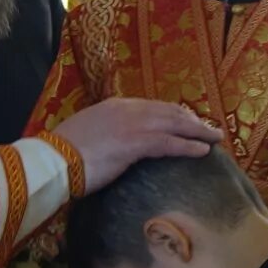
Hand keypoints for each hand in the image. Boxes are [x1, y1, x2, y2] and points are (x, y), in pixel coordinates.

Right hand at [53, 100, 221, 193]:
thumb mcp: (87, 135)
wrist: (52, 160)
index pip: (153, 107)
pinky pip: (170, 142)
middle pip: (169, 111)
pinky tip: (202, 151)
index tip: (187, 122)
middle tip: (208, 129)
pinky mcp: (135, 143)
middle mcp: (127, 110)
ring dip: (198, 131)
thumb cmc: (64, 154)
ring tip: (214, 138)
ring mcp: (132, 124)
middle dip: (191, 120)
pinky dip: (189, 145)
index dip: (174, 115)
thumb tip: (115, 145)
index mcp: (114, 106)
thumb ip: (106, 133)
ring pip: (175, 124)